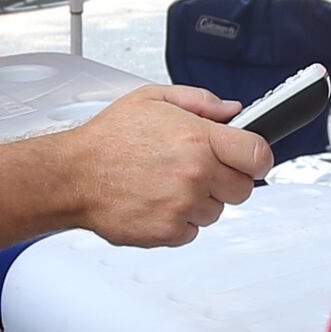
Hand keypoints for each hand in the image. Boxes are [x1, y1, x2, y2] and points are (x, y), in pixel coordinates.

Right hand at [70, 84, 269, 246]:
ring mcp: (183, 206)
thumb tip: (233, 111)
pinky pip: (193, 231)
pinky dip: (180, 221)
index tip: (249, 159)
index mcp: (198, 138)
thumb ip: (200, 102)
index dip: (257, 157)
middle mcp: (195, 173)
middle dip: (227, 179)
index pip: (258, 155)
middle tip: (199, 170)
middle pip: (244, 189)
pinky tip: (157, 201)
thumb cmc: (108, 138)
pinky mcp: (169, 232)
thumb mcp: (153, 99)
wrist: (73, 175)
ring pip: (217, 211)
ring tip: (168, 184)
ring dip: (200, 201)